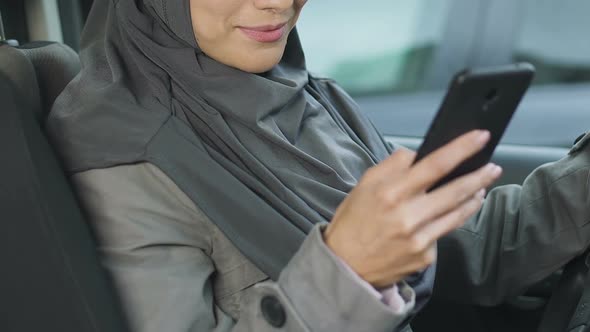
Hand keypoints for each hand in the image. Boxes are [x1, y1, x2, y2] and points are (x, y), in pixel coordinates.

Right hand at [324, 130, 501, 287]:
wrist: (345, 266)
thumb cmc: (353, 223)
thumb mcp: (363, 186)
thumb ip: (391, 167)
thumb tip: (416, 154)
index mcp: (391, 193)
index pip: (435, 164)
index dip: (461, 149)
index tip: (480, 137)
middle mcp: (408, 216)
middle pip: (455, 190)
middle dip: (479, 176)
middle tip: (493, 167)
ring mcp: (420, 238)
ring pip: (457, 213)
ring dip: (473, 197)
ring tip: (481, 187)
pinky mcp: (425, 257)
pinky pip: (443, 234)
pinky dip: (448, 222)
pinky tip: (449, 215)